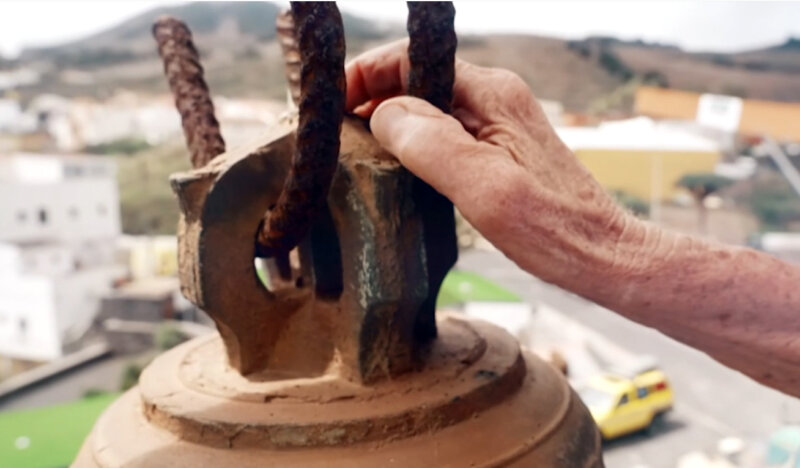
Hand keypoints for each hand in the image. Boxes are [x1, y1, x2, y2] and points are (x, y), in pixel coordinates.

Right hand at [346, 40, 642, 290]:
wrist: (599, 253)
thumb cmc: (551, 228)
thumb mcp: (485, 188)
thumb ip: (432, 145)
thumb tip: (383, 114)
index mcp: (492, 94)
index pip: (413, 58)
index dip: (366, 74)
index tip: (331, 103)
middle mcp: (494, 98)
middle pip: (416, 79)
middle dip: (371, 96)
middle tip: (331, 130)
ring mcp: (496, 123)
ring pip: (426, 106)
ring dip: (387, 120)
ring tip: (350, 147)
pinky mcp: (496, 148)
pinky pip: (441, 132)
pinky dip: (409, 142)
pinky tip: (391, 166)